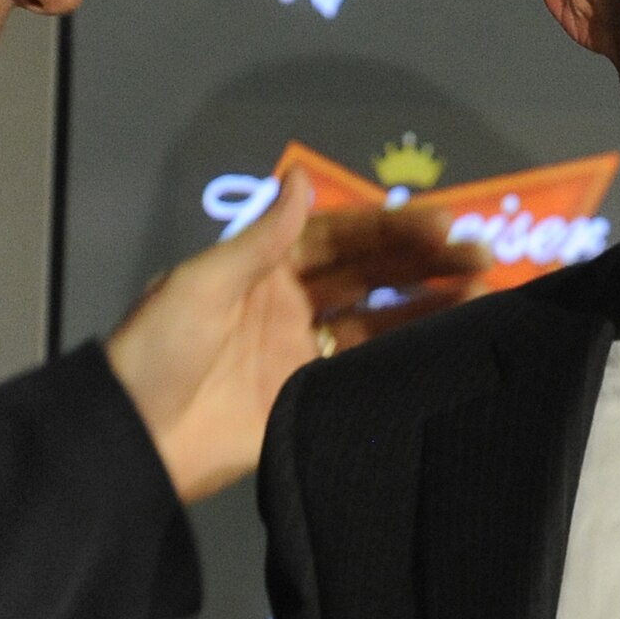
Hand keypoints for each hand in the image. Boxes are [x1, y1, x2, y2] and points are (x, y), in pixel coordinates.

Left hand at [105, 169, 486, 502]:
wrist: (134, 441)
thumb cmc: (158, 352)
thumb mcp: (201, 283)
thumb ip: (262, 238)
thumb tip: (302, 177)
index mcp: (260, 268)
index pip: (338, 237)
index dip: (388, 229)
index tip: (440, 225)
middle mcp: (288, 304)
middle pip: (368, 275)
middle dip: (423, 262)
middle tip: (481, 254)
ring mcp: (302, 355)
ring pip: (379, 321)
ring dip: (428, 305)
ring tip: (485, 292)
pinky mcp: (310, 401)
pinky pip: (368, 371)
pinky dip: (408, 356)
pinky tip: (450, 342)